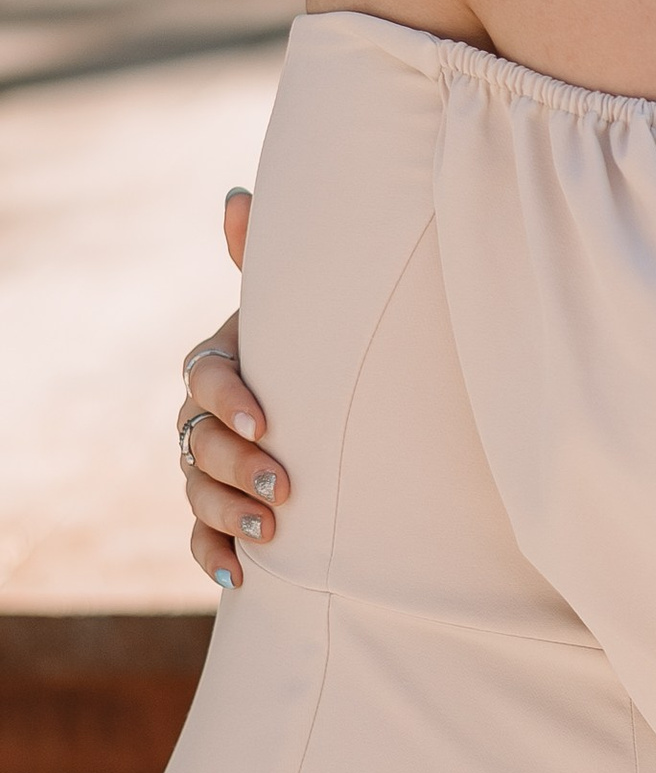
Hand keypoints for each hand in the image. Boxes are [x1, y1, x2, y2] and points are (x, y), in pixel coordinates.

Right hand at [178, 189, 288, 590]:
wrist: (343, 408)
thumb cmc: (322, 346)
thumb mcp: (305, 304)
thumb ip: (268, 258)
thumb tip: (237, 197)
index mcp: (222, 363)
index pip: (205, 378)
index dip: (229, 400)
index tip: (265, 422)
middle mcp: (204, 415)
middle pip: (196, 442)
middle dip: (234, 465)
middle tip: (285, 485)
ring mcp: (208, 466)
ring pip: (195, 491)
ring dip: (227, 513)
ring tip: (271, 531)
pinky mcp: (224, 511)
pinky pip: (201, 539)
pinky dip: (215, 557)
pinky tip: (241, 575)